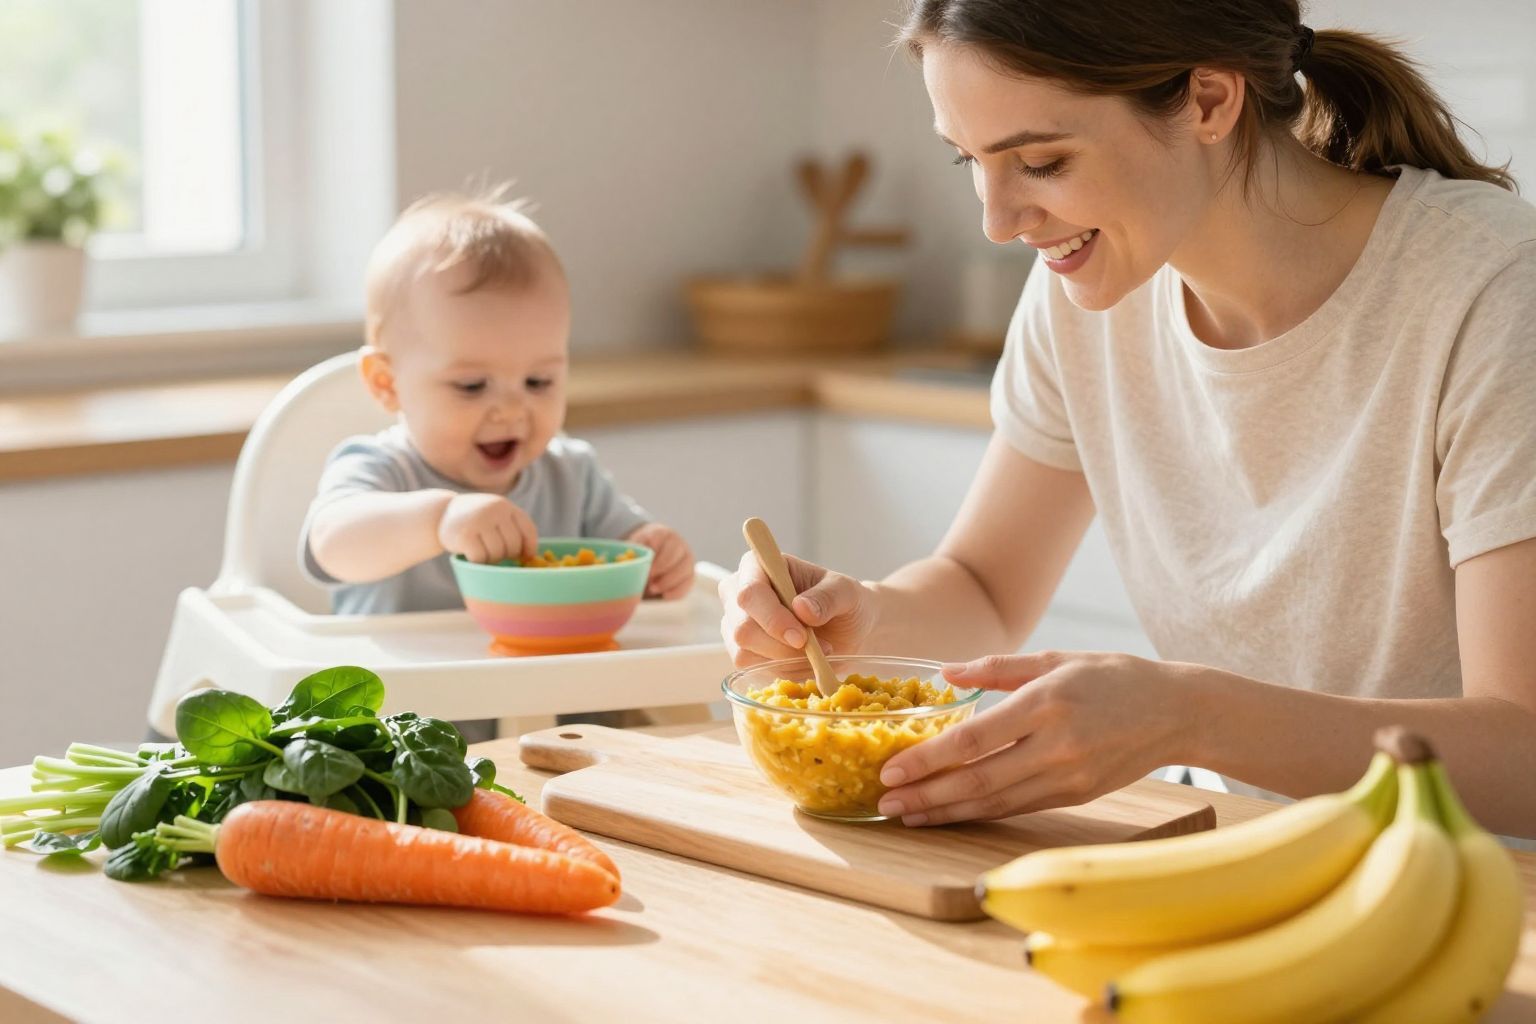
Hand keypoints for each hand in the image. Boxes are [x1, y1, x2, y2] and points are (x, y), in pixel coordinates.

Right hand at [436, 493, 537, 563]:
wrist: (441, 512)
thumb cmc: (475, 520)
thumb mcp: (495, 515)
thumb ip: (512, 528)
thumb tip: (531, 557)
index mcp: (505, 506)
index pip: (528, 530)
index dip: (530, 547)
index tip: (525, 557)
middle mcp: (494, 510)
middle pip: (513, 545)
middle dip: (507, 555)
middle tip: (496, 553)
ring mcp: (479, 521)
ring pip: (497, 553)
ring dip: (491, 559)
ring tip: (482, 551)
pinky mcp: (465, 535)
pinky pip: (481, 558)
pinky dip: (478, 561)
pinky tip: (471, 553)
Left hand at [626, 522, 693, 598]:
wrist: (655, 556)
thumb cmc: (642, 552)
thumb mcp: (635, 548)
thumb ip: (632, 553)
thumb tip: (626, 564)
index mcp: (662, 533)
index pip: (660, 538)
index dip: (653, 552)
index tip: (645, 565)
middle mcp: (678, 544)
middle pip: (673, 554)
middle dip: (661, 568)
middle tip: (648, 579)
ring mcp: (686, 559)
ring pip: (683, 569)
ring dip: (668, 581)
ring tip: (652, 589)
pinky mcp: (690, 575)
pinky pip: (687, 583)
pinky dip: (676, 591)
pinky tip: (664, 595)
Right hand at [718, 550, 880, 666]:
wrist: (849, 631)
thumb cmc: (845, 603)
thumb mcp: (847, 593)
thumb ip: (828, 596)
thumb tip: (801, 608)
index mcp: (757, 566)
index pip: (750, 592)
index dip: (772, 617)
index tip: (801, 637)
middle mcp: (738, 593)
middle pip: (742, 628)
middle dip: (781, 645)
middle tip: (818, 648)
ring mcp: (736, 624)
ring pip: (744, 653)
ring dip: (786, 659)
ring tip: (816, 651)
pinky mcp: (742, 652)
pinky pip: (753, 669)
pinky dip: (784, 669)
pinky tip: (804, 660)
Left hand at [874, 651, 1192, 825]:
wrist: (1178, 712)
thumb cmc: (1113, 676)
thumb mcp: (1055, 657)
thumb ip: (995, 667)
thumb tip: (944, 673)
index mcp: (1046, 703)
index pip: (974, 739)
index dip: (928, 759)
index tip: (891, 769)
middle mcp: (1056, 745)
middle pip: (977, 779)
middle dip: (926, 795)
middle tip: (883, 803)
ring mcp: (1068, 776)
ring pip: (994, 802)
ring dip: (945, 812)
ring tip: (905, 816)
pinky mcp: (1076, 796)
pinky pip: (1016, 808)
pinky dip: (978, 814)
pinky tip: (949, 814)